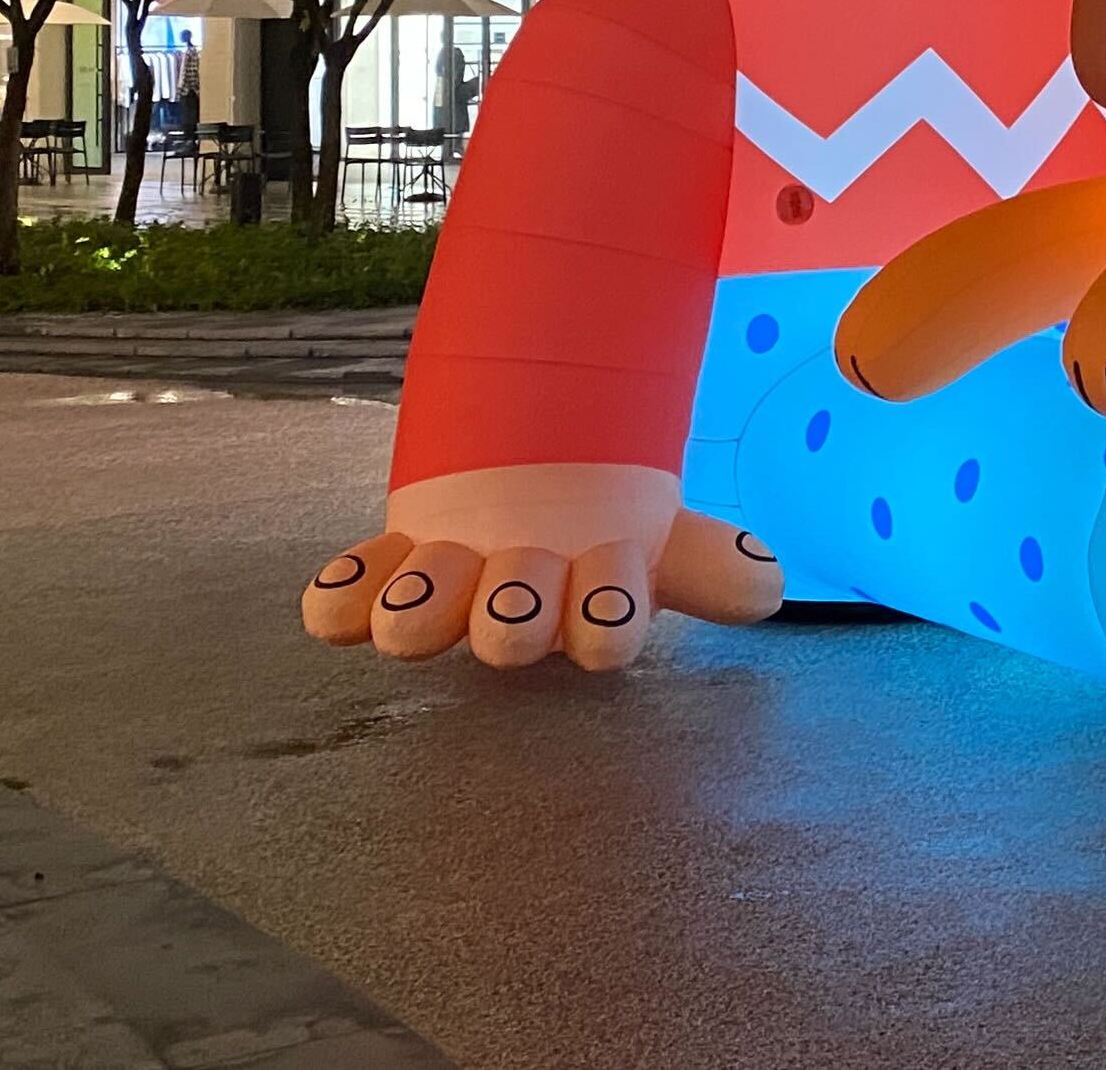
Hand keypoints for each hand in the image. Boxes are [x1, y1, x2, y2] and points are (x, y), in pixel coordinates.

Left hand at [299, 463, 780, 669]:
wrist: (525, 473)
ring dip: (424, 605)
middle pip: (510, 631)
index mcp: (590, 610)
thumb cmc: (597, 526)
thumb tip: (766, 588)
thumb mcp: (659, 531)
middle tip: (518, 590)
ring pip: (424, 619)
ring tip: (419, 599)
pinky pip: (345, 602)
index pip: (605, 632)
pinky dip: (338, 597)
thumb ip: (712, 560)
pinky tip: (339, 595)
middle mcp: (511, 615)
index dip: (605, 619)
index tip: (612, 595)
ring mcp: (443, 596)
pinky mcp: (382, 574)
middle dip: (514, 612)